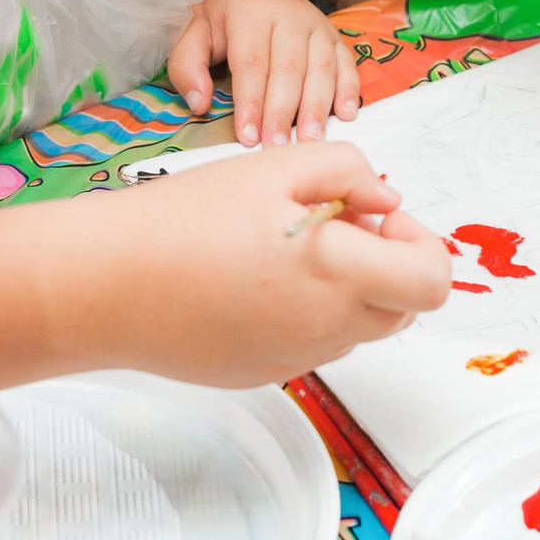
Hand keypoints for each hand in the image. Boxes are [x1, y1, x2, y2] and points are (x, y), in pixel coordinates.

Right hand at [70, 142, 452, 382]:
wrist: (107, 285)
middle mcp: (327, 328)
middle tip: (330, 223)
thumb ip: (348, 171)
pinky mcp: (264, 373)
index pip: (433, 281)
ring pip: (356, 327)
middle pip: (401, 309)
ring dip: (345, 288)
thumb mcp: (273, 165)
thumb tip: (386, 200)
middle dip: (386, 263)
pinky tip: (249, 279)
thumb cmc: (185, 219)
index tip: (376, 215)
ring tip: (282, 247)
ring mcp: (297, 359)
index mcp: (339, 273)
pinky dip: (303, 312)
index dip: (421, 243)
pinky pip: (310, 343)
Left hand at [170, 0, 359, 146]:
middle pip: (289, 70)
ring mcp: (315, 23)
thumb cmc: (215, 13)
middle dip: (283, 113)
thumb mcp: (189, 31)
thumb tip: (199, 103)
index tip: (247, 138)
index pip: (252, 64)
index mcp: (250, 11)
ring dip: (317, 108)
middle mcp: (289, 14)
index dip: (251, 103)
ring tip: (310, 141)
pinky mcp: (333, 33)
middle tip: (278, 148)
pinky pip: (346, 62)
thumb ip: (187, 66)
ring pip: (321, 68)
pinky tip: (346, 115)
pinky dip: (349, 89)